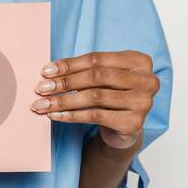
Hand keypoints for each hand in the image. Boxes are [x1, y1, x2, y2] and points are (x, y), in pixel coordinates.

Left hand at [30, 51, 159, 148]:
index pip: (97, 59)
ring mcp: (143, 102)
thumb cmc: (111, 96)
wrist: (124, 128)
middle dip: (65, 82)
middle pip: (96, 77)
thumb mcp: (101, 78)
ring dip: (63, 101)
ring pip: (94, 97)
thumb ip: (83, 70)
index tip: (45, 71)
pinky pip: (96, 116)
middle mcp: (147, 80)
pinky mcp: (134, 123)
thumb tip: (49, 72)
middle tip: (41, 88)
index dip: (69, 65)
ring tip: (43, 104)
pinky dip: (72, 115)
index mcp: (139, 60)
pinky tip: (55, 116)